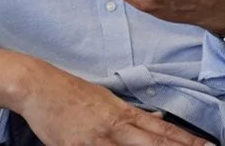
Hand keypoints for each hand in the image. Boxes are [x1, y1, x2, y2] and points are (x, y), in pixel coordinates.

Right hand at [17, 62, 211, 145]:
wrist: (37, 85)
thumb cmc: (68, 91)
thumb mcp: (103, 98)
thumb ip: (130, 113)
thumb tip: (158, 121)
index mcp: (121, 112)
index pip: (162, 132)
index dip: (187, 142)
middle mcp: (114, 127)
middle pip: (154, 145)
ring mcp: (97, 141)